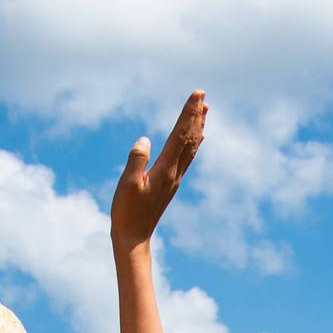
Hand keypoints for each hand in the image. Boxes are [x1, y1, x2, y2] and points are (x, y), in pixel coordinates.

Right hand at [109, 90, 206, 250]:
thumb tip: (145, 140)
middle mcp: (175, 171)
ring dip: (198, 126)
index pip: (181, 134)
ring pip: (191, 146)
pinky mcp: (170, 183)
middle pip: (190, 137)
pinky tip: (196, 139)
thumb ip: (136, 161)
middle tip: (203, 95)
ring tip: (205, 110)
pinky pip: (187, 157)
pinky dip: (193, 142)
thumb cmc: (127, 212)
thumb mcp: (127, 184)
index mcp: (165, 168)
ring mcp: (174, 178)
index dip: (189, 113)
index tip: (197, 94)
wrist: (134, 237)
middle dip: (196, 115)